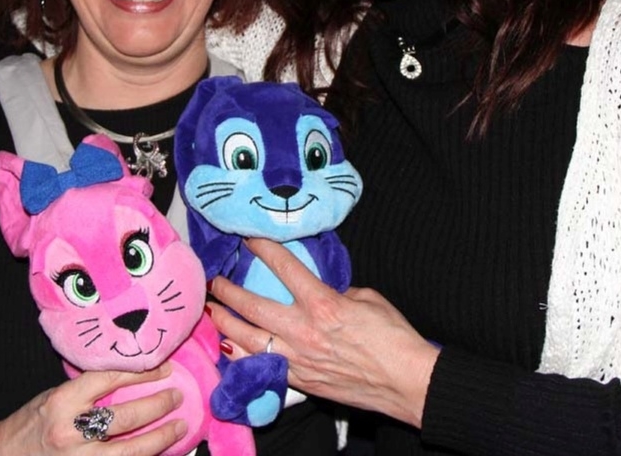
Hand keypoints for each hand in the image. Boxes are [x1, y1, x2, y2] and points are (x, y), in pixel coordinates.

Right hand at [0, 365, 186, 454]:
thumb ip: (89, 390)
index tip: (164, 370)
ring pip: (130, 451)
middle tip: (177, 396)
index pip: (109, 380)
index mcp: (62, 402)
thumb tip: (133, 376)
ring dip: (160, 438)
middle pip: (126, 417)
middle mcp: (70, 432)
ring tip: (179, 426)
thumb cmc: (35, 421)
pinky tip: (158, 452)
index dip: (141, 373)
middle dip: (158, 406)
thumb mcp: (56, 396)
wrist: (5, 455)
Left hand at [206, 238, 439, 427]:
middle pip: (253, 306)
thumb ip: (337, 292)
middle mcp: (303, 331)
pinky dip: (241, 357)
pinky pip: (261, 367)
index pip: (283, 267)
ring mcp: (298, 359)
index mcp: (323, 303)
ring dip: (226, 324)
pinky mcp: (300, 381)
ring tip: (213, 312)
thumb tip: (321, 292)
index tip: (247, 238)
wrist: (407, 381)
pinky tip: (229, 349)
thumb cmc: (394, 338)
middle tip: (214, 281)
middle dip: (228, 291)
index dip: (262, 248)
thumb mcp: (368, 299)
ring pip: (247, 341)